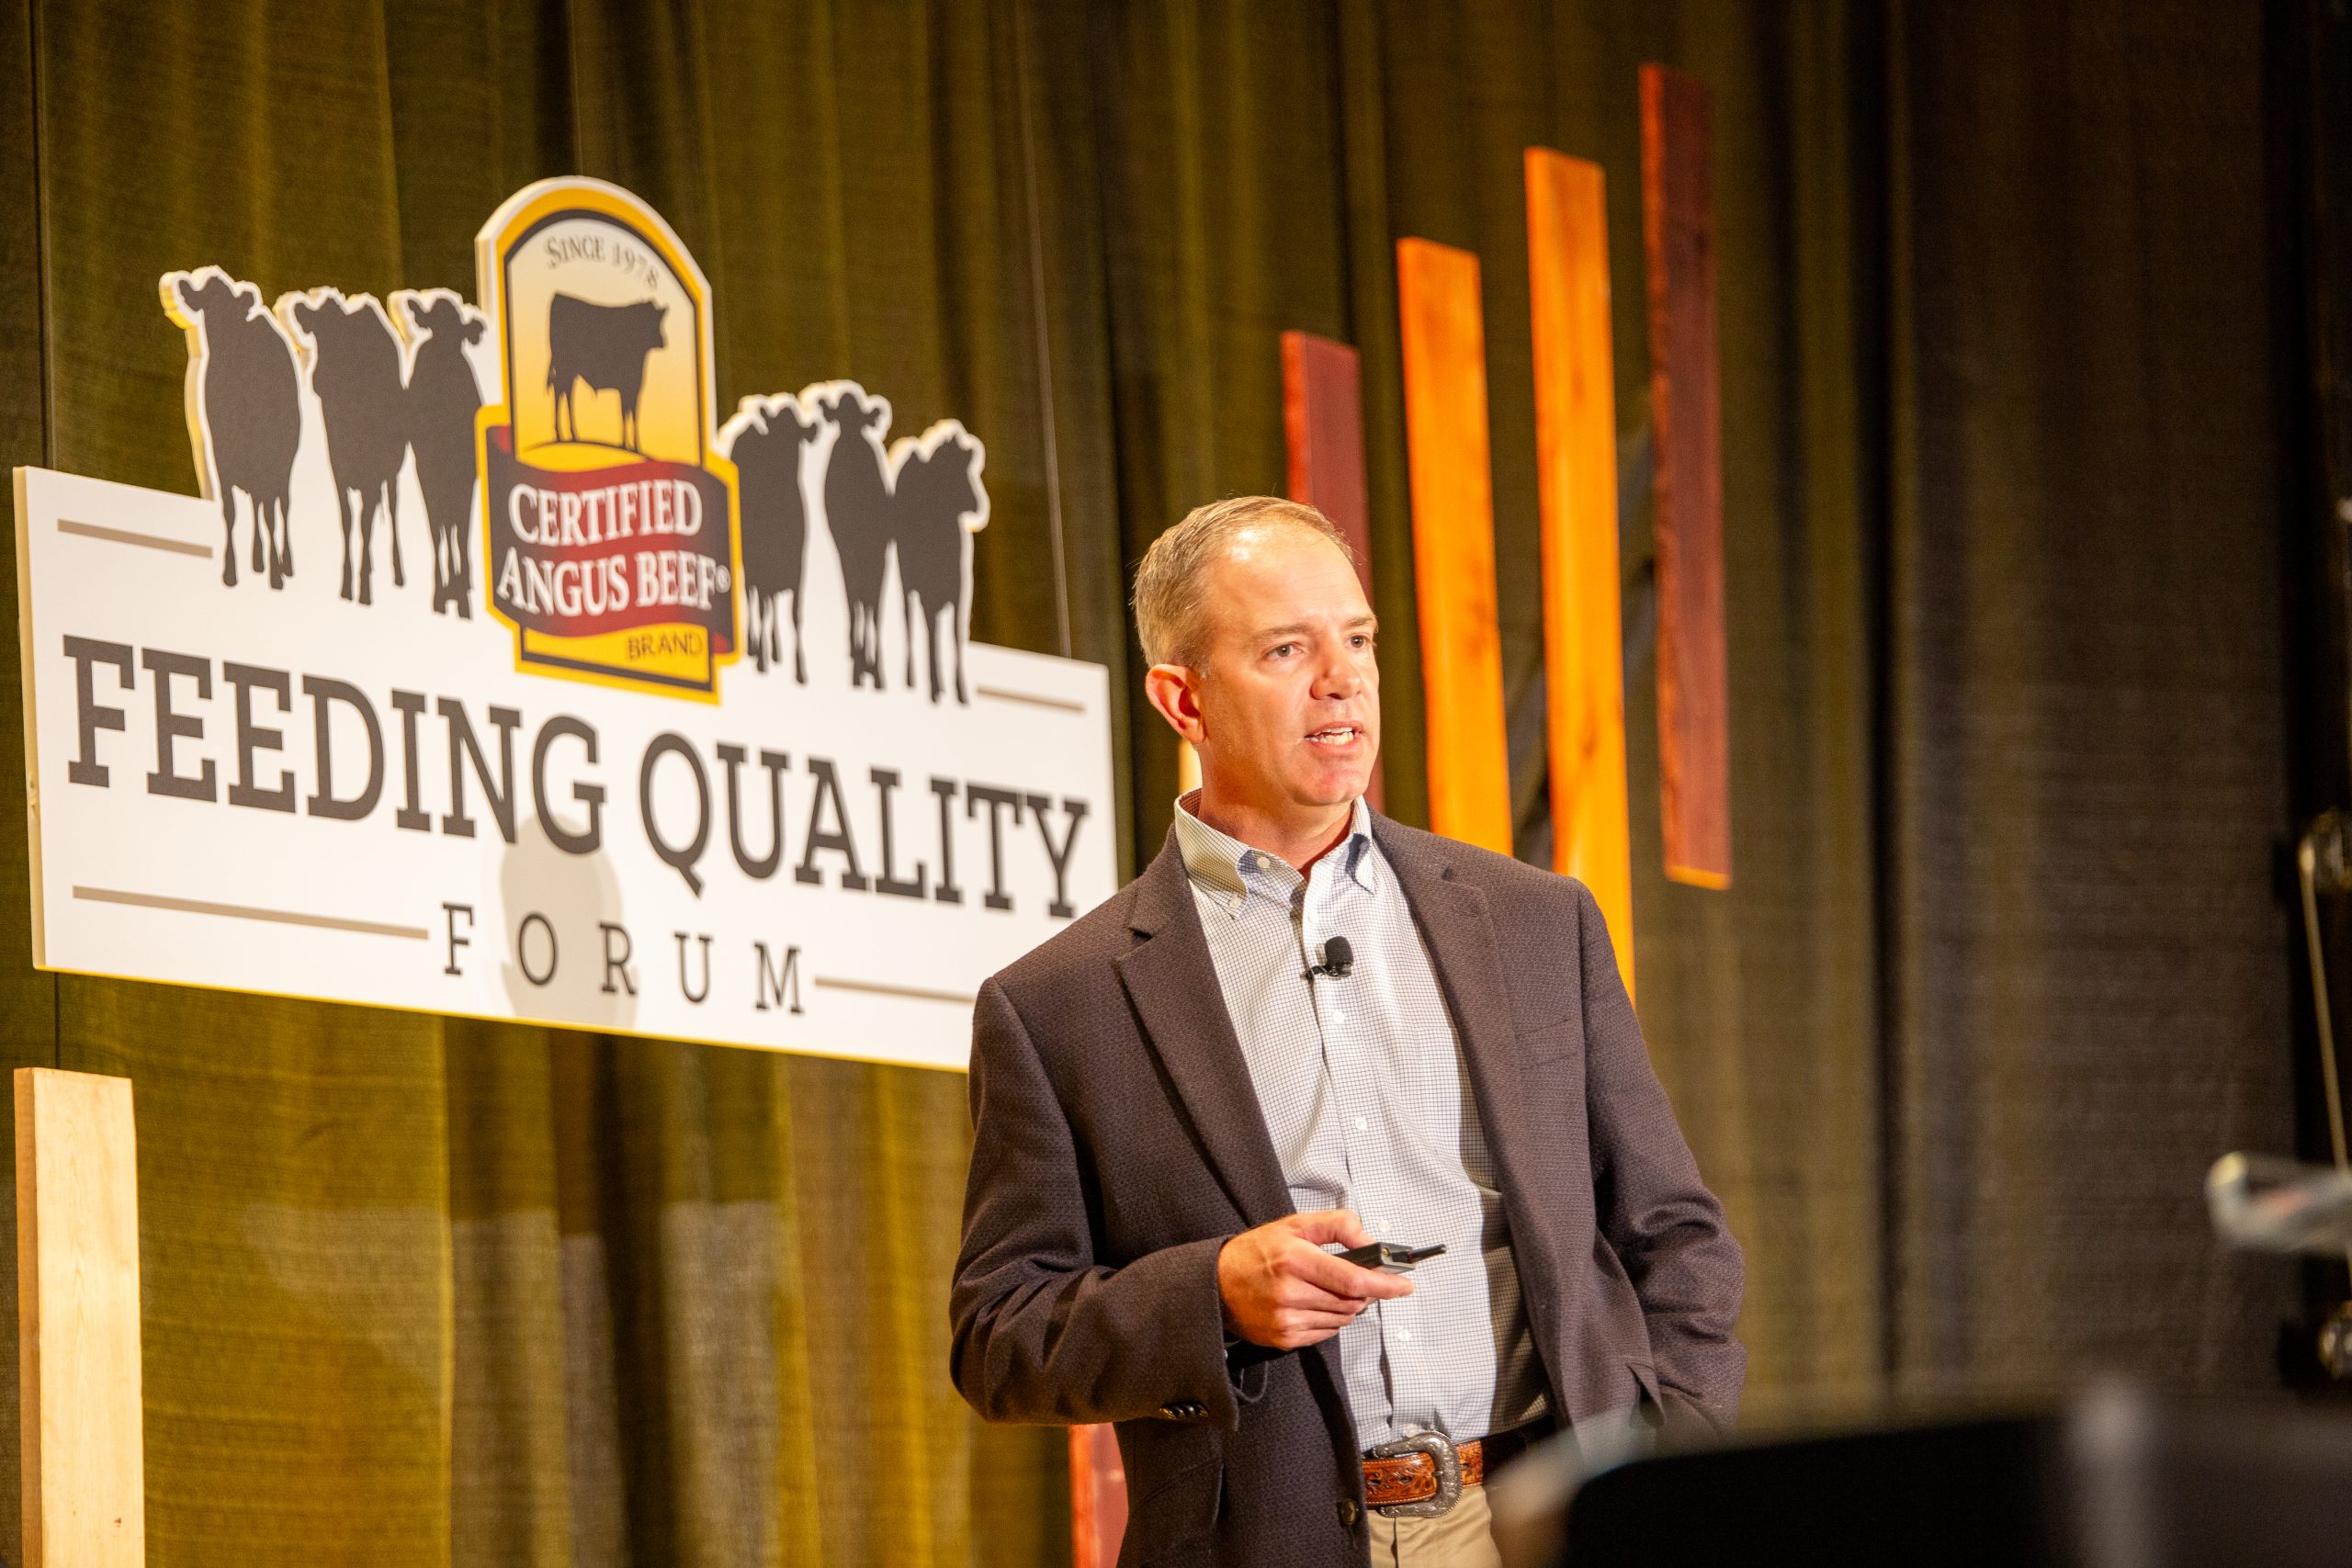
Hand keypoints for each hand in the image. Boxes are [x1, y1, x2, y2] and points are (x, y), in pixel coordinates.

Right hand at [1217, 1209, 1413, 1349]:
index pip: (1353, 1278)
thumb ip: (1338, 1226)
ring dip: (1347, 1305)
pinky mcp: (1284, 1339)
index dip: (1385, 1284)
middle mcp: (1291, 1293)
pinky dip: (1330, 1319)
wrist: (1215, 1285)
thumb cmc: (1257, 1252)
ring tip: (1327, 1288)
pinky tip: (1314, 1304)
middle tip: (1358, 1279)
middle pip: (1352, 1302)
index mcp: (1295, 1259)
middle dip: (1364, 1292)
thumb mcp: (1295, 1225)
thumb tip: (1372, 1243)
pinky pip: (1326, 1332)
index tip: (1404, 1285)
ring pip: (1342, 1319)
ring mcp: (1286, 1320)